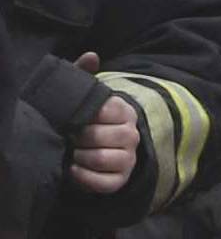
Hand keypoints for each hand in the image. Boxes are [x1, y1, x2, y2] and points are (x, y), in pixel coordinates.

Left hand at [67, 74, 138, 197]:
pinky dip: (84, 178)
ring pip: (104, 160)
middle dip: (79, 139)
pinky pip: (103, 183)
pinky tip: (73, 170)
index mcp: (124, 111)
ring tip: (72, 153)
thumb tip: (91, 56)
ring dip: (81, 158)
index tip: (73, 119)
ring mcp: (128, 159)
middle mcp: (131, 134)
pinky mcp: (120, 180)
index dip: (84, 116)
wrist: (92, 148)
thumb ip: (84, 75)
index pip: (106, 111)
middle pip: (101, 137)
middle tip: (69, 138)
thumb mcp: (84, 97)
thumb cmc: (86, 119)